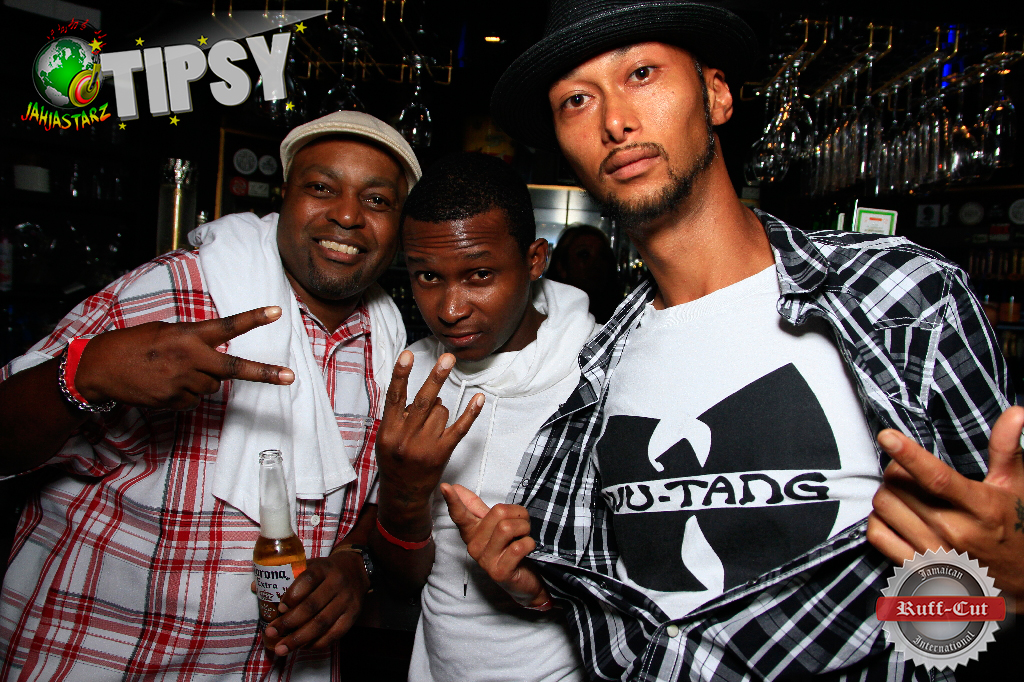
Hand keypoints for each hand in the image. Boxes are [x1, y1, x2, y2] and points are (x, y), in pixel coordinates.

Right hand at [75, 306, 293, 409]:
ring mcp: (184, 382)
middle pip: (235, 369)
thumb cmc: (134, 345)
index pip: (227, 326)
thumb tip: (213, 357)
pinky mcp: (175, 401)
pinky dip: (185, 394)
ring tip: (173, 371)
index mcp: (189, 335)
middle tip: (289, 376)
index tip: (276, 312)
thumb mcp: (166, 332)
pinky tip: (165, 385)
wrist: (100, 368)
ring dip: (201, 380)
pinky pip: (194, 400)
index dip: (253, 319)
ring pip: (212, 386)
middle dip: (264, 373)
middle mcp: (191, 359)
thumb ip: (193, 341)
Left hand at [262, 550, 368, 654]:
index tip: (279, 608)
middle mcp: (337, 583)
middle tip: (271, 633)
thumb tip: (255, 587)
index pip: (308, 579)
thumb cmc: (325, 571)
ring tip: (282, 648)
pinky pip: (334, 634)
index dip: (292, 595)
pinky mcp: (352, 616)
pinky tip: (303, 646)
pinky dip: (316, 643)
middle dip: (289, 622)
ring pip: (322, 623)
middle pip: (312, 606)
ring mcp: (346, 600)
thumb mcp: (308, 565)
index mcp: (323, 568)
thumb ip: (285, 576)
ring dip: (299, 638)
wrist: (356, 571)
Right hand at [375, 351, 482, 537]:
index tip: (407, 355)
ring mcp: (425, 447)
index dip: (401, 375)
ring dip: (440, 409)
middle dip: (437, 378)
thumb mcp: (385, 439)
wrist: (403, 494)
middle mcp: (406, 438)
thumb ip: (398, 417)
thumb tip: (424, 395)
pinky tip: (478, 399)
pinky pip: (459, 428)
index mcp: (388, 431)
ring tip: (430, 423)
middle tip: (448, 358)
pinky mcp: (442, 453)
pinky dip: (470, 413)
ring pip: (441, 412)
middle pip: (424, 401)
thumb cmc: (394, 461)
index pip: (394, 397)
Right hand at [441, 483, 548, 607]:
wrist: (525, 579)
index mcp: (472, 531)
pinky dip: (529, 544)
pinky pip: (518, 547)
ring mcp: (485, 560)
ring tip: (524, 536)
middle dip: (518, 514)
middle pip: (498, 512)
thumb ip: (474, 507)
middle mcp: (474, 546)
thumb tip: (454, 486)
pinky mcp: (499, 572)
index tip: (446, 487)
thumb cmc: (509, 548)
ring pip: (507, 528)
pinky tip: (527, 550)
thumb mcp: (492, 525)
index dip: (453, 501)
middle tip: (522, 524)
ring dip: (524, 528)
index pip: (460, 514)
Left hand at [868, 406, 1023, 608]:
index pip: (937, 478)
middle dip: (896, 470)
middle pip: (899, 487)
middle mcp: (955, 531)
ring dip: (886, 492)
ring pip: (884, 507)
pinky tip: (894, 515)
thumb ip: (1007, 449)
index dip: (909, 455)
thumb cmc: (1019, 528)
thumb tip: (1016, 413)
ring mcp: (935, 552)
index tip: (887, 436)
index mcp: (982, 508)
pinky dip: (878, 519)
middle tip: (907, 471)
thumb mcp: (1017, 487)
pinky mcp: (919, 568)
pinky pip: (878, 535)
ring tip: (903, 492)